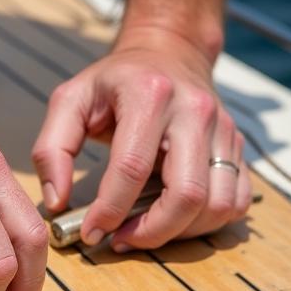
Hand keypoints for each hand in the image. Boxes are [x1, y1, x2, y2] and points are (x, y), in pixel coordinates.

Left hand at [32, 25, 251, 250]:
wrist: (169, 51)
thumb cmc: (116, 80)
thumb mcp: (71, 100)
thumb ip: (52, 149)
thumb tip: (57, 202)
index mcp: (148, 95)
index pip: (132, 168)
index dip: (110, 210)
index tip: (91, 232)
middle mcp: (194, 111)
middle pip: (187, 195)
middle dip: (152, 232)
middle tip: (121, 239)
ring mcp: (223, 129)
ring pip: (217, 205)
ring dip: (180, 233)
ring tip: (146, 230)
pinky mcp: (238, 146)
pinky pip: (235, 201)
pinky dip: (208, 224)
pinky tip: (175, 219)